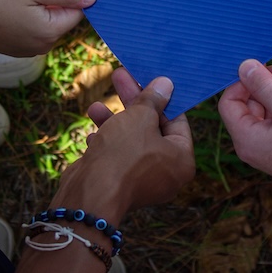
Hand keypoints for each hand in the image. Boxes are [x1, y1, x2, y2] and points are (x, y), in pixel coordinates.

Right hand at [77, 70, 194, 212]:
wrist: (90, 195)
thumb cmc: (122, 154)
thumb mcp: (139, 118)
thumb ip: (152, 99)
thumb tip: (166, 84)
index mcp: (181, 159)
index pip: (176, 120)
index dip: (161, 96)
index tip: (148, 77)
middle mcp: (166, 173)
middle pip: (152, 127)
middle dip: (132, 102)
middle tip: (119, 77)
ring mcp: (142, 180)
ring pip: (131, 140)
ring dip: (113, 120)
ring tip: (94, 107)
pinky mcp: (120, 184)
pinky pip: (118, 156)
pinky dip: (106, 142)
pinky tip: (92, 134)